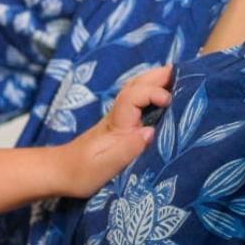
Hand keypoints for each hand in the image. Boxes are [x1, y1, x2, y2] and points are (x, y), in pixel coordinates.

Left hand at [59, 63, 172, 197]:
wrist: (59, 172)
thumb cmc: (80, 172)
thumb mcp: (104, 167)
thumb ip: (127, 149)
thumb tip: (150, 131)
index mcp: (116, 123)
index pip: (132, 96)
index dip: (151, 92)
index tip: (169, 100)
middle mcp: (117, 116)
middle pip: (134, 86)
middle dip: (158, 76)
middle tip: (185, 71)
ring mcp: (117, 119)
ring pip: (134, 91)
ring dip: (154, 81)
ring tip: (178, 77)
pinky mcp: (118, 127)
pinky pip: (136, 102)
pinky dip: (150, 93)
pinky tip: (163, 97)